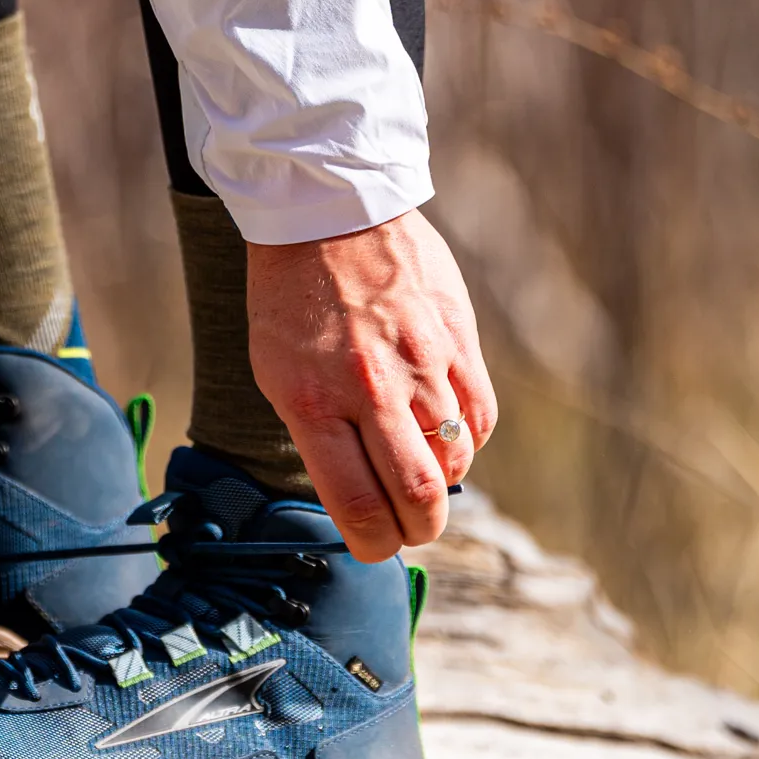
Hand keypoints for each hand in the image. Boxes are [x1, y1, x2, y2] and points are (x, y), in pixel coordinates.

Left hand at [246, 208, 494, 562]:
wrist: (329, 213)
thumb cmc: (291, 300)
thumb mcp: (277, 374)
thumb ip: (320, 437)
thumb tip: (361, 497)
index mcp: (314, 403)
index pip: (358, 506)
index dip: (371, 545)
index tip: (372, 546)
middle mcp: (372, 389)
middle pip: (418, 497)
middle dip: (418, 532)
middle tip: (411, 531)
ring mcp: (423, 363)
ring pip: (455, 459)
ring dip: (443, 483)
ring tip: (424, 474)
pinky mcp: (458, 338)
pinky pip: (481, 416)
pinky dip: (469, 441)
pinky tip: (450, 437)